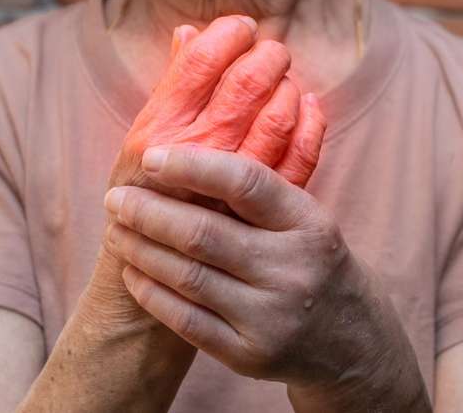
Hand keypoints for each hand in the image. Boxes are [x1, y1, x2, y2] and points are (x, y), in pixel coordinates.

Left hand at [89, 15, 326, 324]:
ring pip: (188, 276)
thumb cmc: (313, 260)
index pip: (246, 182)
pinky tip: (133, 272)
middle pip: (204, 233)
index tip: (150, 157)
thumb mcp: (306, 216)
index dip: (192, 165)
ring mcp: (271, 317)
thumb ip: (264, 173)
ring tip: (116, 228)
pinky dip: (151, 293)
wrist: (347, 340)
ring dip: (140, 249)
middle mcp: (292, 269)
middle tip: (115, 197)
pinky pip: (186, 321)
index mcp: (308, 222)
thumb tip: (216, 108)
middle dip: (148, 211)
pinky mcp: (249, 354)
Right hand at [110, 16, 325, 191]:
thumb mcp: (140, 144)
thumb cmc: (141, 204)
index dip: (227, 36)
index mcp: (161, 132)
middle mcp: (197, 154)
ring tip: (284, 79)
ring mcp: (234, 185)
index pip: (200, 64)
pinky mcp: (263, 211)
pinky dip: (311, 125)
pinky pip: (300, 159)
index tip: (240, 29)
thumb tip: (188, 34)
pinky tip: (308, 107)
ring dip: (288, 88)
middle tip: (271, 51)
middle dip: (265, 58)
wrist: (147, 277)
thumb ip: (169, 90)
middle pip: (245, 86)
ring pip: (277, 119)